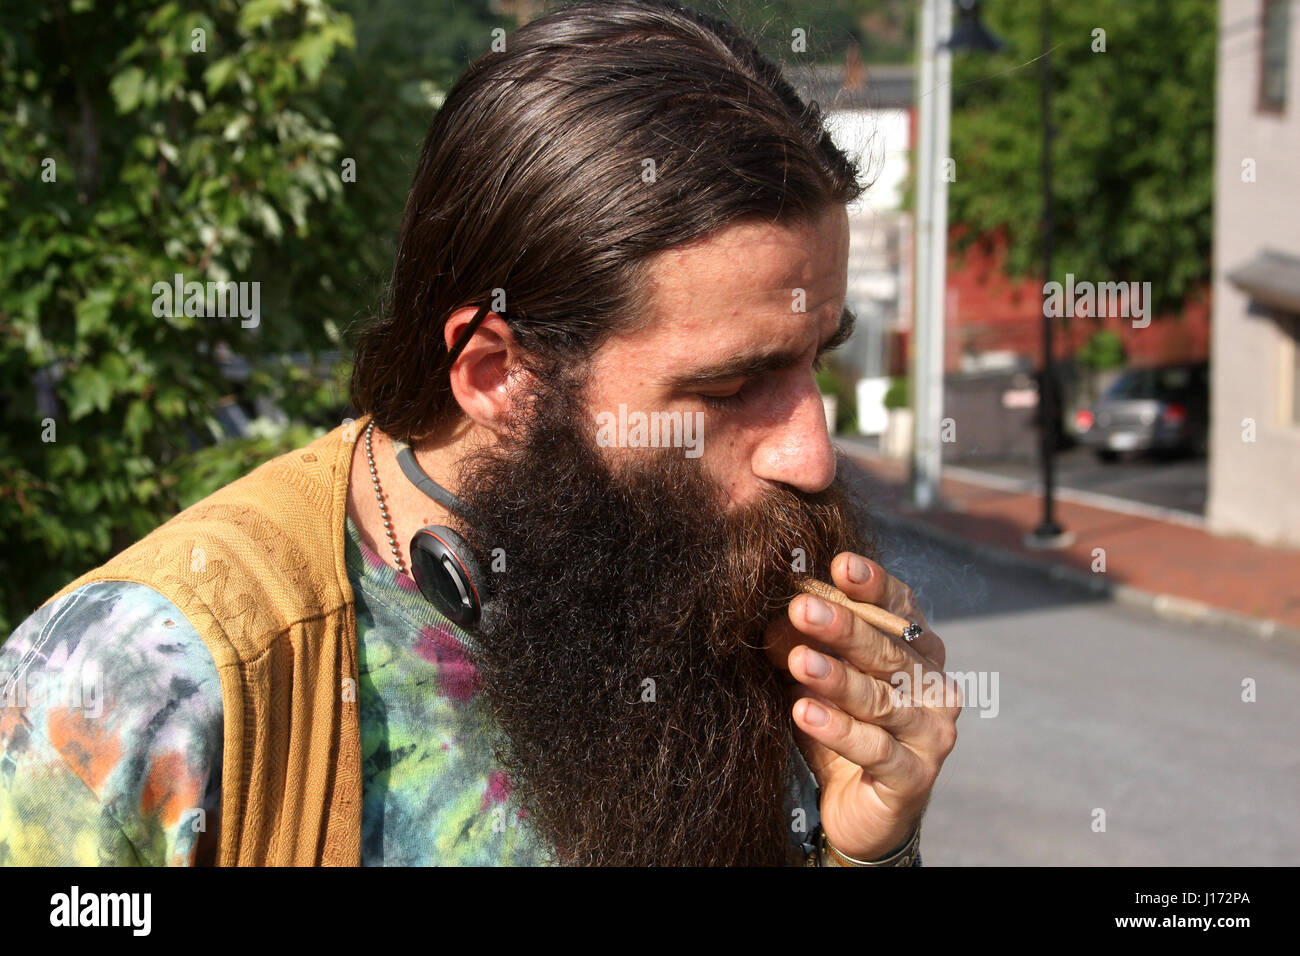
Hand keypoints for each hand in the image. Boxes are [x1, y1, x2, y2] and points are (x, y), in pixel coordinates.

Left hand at [764, 552, 960, 860]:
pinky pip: (875, 748)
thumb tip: (771, 619)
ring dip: (837, 678)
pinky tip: (804, 712)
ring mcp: (930, 734)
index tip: (840, 563)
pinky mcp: (914, 777)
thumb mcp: (818, 684)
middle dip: (844, 627)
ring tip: (799, 661)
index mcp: (918, 653)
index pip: (900, 610)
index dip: (874, 586)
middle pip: (887, 652)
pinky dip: (838, 729)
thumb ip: (803, 649)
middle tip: (802, 608)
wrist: (861, 811)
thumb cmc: (843, 730)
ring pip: (880, 699)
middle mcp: (934, 688)